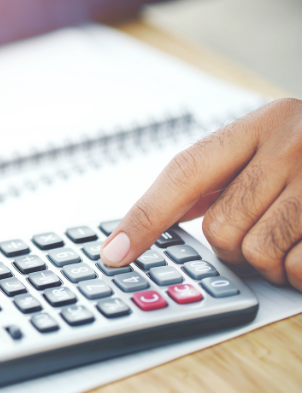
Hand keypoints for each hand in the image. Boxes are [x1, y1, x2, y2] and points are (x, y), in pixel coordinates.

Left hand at [100, 98, 301, 290]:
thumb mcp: (267, 143)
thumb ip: (215, 176)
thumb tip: (149, 218)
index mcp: (260, 125)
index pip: (183, 174)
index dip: (144, 218)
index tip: (114, 254)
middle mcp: (292, 144)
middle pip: (221, 229)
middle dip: (234, 244)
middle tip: (259, 228)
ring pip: (260, 253)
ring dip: (269, 261)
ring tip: (291, 235)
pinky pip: (301, 269)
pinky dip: (300, 272)